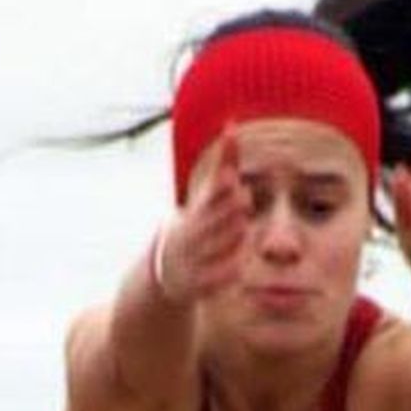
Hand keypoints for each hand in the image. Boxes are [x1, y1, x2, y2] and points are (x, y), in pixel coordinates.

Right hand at [154, 127, 249, 303]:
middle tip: (245, 197)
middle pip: (210, 220)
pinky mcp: (198, 285)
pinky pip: (215, 279)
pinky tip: (241, 267)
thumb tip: (233, 125)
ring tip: (243, 225)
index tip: (234, 177)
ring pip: (213, 248)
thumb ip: (223, 165)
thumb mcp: (205, 196)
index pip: (208, 197)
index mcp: (195, 211)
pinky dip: (227, 272)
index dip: (220, 187)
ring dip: (228, 237)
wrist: (166, 272)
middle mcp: (191, 235)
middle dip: (226, 209)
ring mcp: (193, 260)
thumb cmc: (196, 224)